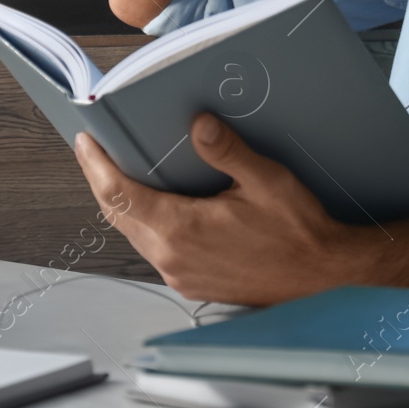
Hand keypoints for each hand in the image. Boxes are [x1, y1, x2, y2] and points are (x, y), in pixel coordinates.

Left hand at [74, 112, 377, 304]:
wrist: (322, 276)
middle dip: (103, 180)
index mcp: (182, 230)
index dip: (96, 166)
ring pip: (134, 234)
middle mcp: (173, 257)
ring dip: (123, 204)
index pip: (119, 194)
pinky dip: (145, 224)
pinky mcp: (192, 282)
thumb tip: (199, 125)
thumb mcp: (266, 180)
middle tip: (97, 151)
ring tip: (122, 173)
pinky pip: (154, 250)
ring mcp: (181, 274)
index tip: (87, 142)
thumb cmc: (299, 233)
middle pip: (119, 215)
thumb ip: (227, 151)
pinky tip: (157, 206)